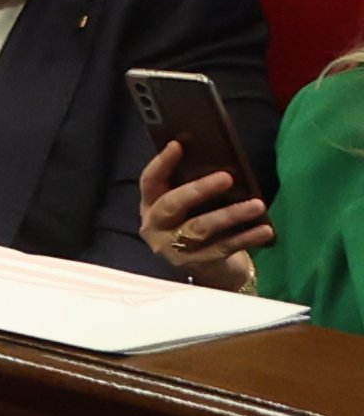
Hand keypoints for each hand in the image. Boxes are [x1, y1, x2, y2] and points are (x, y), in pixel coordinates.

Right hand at [141, 144, 273, 280]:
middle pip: (172, 204)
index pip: (150, 181)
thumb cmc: (200, 225)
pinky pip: (225, 247)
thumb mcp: (190, 207)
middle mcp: (156, 227)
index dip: (162, 163)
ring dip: (230, 214)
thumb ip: (193, 189)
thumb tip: (219, 163)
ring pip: (200, 227)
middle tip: (227, 177)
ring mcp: (174, 248)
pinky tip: (266, 230)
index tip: (178, 144)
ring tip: (257, 204)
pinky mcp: (198, 264)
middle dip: (199, 189)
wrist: (210, 270)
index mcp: (151, 206)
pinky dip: (247, 238)